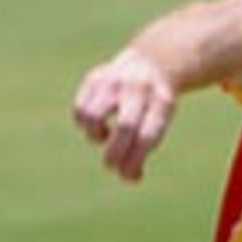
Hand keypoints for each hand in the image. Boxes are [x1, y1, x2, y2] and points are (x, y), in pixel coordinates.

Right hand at [72, 46, 177, 180]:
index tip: (130, 175)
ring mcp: (115, 81)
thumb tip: (130, 177)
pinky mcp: (95, 78)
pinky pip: (80, 109)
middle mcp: (139, 88)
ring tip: (103, 136)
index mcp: (162, 102)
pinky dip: (84, 125)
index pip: (147, 137)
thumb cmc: (153, 107)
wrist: (150, 64)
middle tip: (112, 165)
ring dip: (95, 136)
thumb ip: (144, 150)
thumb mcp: (160, 123)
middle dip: (115, 155)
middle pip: (125, 127)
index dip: (135, 162)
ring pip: (94, 116)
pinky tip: (96, 125)